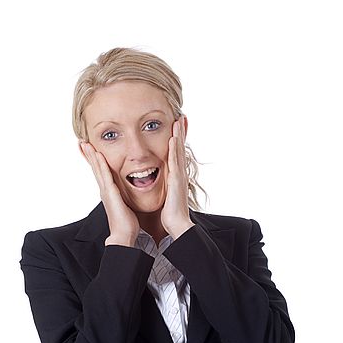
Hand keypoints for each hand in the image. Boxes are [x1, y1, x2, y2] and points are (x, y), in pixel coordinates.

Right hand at [79, 142, 139, 244]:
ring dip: (91, 155)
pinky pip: (105, 176)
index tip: (89, 149)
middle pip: (95, 168)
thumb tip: (126, 195)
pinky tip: (99, 155)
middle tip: (81, 142)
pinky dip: (101, 165)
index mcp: (108, 192)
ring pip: (97, 169)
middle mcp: (104, 190)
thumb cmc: (126, 223)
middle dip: (88, 155)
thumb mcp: (125, 206)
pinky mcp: (110, 194)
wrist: (123, 235)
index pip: (100, 173)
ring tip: (85, 144)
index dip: (94, 161)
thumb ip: (124, 198)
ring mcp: (106, 192)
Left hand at [160, 116, 194, 238]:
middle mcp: (179, 174)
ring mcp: (178, 176)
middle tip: (181, 117)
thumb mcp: (167, 196)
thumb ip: (165, 188)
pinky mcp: (176, 180)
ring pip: (178, 152)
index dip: (177, 141)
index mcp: (175, 178)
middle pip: (179, 149)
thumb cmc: (171, 214)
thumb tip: (161, 185)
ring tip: (179, 121)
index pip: (176, 155)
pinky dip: (174, 149)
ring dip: (179, 135)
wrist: (177, 225)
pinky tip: (173, 138)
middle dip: (181, 133)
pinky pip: (174, 161)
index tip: (177, 128)